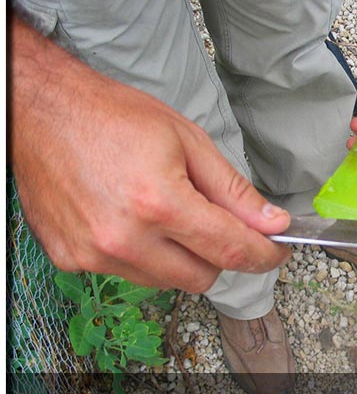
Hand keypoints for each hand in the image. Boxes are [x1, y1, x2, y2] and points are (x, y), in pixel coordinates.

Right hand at [10, 16, 290, 292]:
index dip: (263, 255)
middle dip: (219, 254)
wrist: (43, 112)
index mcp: (159, 203)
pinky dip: (144, 255)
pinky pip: (129, 274)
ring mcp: (94, 254)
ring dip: (180, 257)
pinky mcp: (71, 259)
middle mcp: (124, 238)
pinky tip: (131, 219)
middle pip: (202, 277)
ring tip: (164, 211)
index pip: (230, 250)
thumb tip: (271, 223)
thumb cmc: (114, 117)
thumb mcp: (188, 141)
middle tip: (215, 221)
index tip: (276, 252)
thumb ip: (233, 191)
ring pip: (167, 281)